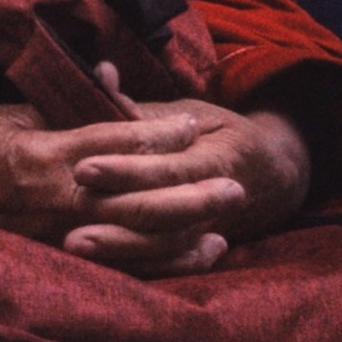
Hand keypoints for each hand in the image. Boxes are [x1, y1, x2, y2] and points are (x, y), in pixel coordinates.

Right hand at [0, 98, 205, 249]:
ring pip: (134, 235)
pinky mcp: (53, 254)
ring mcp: (55, 231)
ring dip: (183, 229)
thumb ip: (62, 104)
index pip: (114, 140)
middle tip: (234, 181)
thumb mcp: (10, 112)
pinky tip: (192, 254)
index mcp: (45, 151)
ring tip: (225, 220)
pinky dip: (160, 261)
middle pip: (138, 194)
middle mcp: (56, 195)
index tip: (193, 125)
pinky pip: (117, 262)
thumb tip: (107, 80)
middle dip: (189, 189)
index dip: (158, 133)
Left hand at [63, 63, 310, 276]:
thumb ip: (143, 106)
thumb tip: (101, 74)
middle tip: (67, 216)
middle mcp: (213, 199)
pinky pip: (166, 265)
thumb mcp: (191, 111)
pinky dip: (134, 266)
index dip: (124, 170)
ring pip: (162, 246)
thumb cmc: (220, 134)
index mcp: (212, 157)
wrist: (274, 175)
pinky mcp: (198, 249)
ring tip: (71, 245)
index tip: (83, 168)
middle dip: (113, 214)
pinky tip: (96, 267)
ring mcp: (207, 230)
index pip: (165, 167)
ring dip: (117, 248)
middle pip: (160, 213)